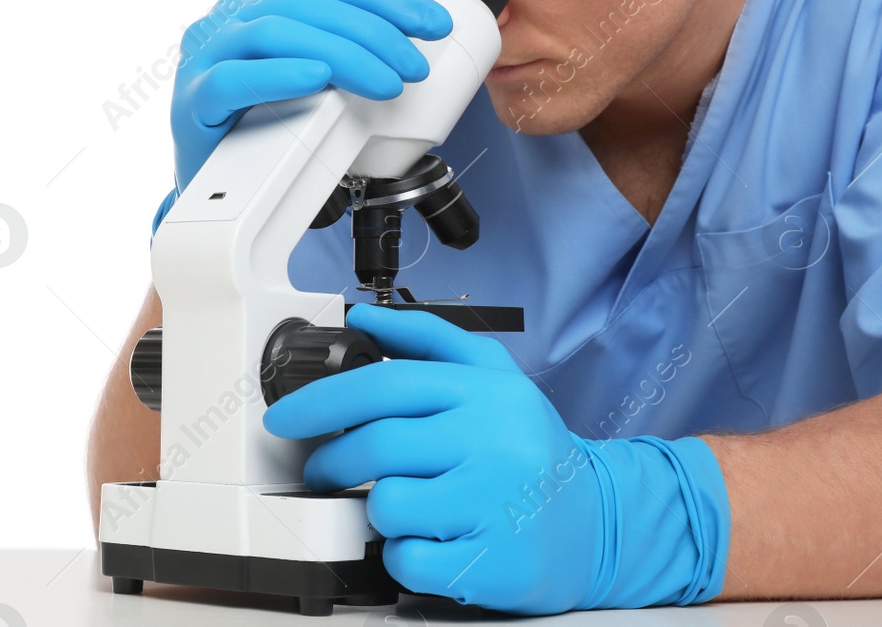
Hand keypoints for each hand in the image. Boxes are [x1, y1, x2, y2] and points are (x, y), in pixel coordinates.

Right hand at [159, 0, 451, 228]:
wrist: (211, 185)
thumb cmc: (256, 121)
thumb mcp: (300, 61)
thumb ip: (325, 12)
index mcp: (253, 5)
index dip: (383, 0)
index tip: (434, 24)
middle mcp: (225, 21)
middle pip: (304, 7)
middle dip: (371, 32)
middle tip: (413, 64)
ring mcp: (203, 58)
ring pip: (273, 35)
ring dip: (340, 55)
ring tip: (384, 82)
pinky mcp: (193, 102)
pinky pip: (233, 80)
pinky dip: (279, 75)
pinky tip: (317, 79)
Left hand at [261, 303, 729, 613]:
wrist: (599, 522)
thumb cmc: (530, 448)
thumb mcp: (493, 375)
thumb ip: (426, 339)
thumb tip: (363, 318)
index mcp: (484, 393)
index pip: (384, 386)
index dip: (321, 400)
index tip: (283, 417)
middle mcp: (492, 443)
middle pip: (377, 446)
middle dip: (332, 460)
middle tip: (323, 468)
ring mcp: (494, 505)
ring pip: (388, 503)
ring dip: (377, 508)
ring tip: (403, 503)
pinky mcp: (494, 563)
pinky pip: (409, 560)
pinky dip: (401, 555)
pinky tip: (426, 540)